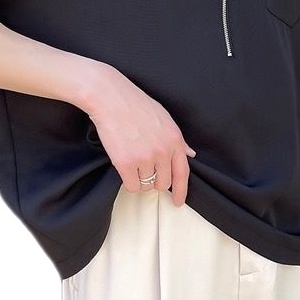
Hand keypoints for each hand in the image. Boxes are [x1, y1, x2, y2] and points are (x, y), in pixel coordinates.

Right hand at [84, 65, 196, 205]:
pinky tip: (123, 167)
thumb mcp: (164, 117)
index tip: (177, 202)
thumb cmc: (135, 104)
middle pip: (163, 183)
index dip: (181, 191)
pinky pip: (131, 186)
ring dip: (139, 178)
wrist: (110, 97)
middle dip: (154, 181)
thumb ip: (177, 139)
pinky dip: (127, 180)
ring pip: (145, 185)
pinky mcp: (125, 163)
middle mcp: (162, 151)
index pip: (182, 173)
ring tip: (131, 159)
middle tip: (143, 169)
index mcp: (174, 139)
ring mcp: (144, 158)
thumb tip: (189, 153)